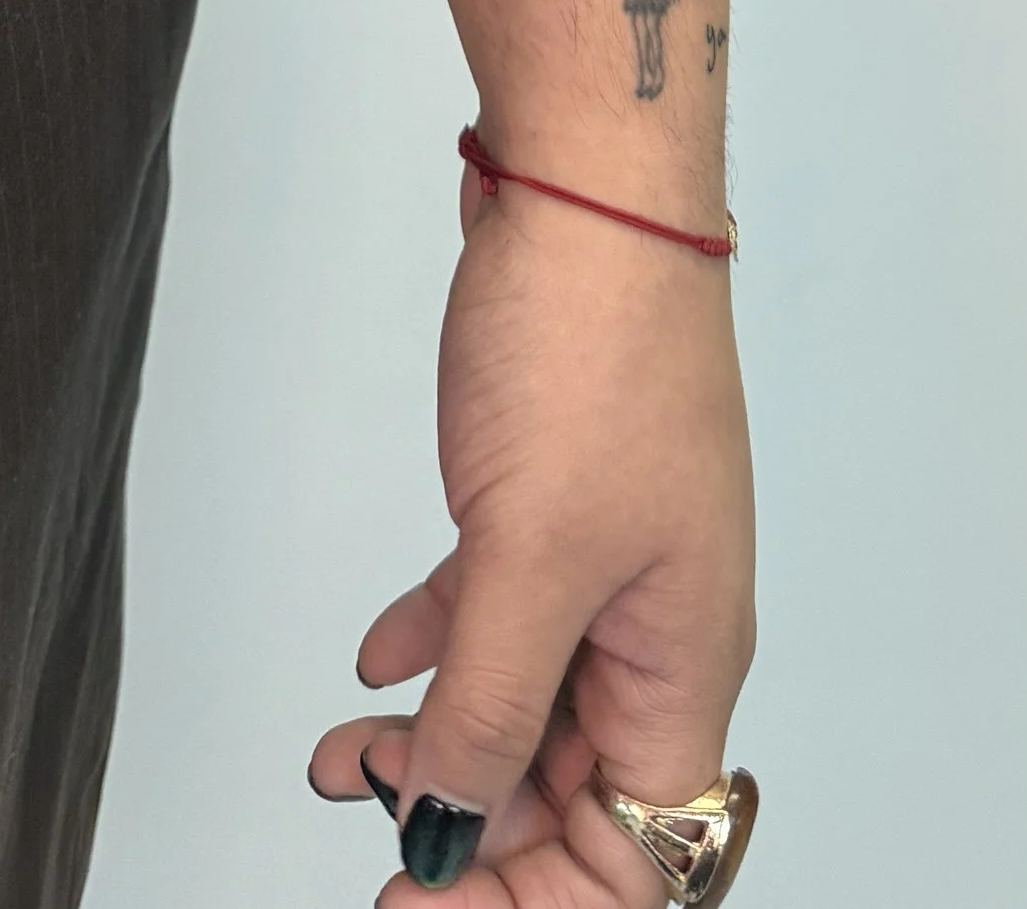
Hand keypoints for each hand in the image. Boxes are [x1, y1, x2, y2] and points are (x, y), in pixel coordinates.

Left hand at [309, 180, 754, 903]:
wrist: (587, 190)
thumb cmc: (594, 347)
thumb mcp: (527, 560)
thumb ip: (486, 710)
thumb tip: (451, 832)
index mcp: (683, 661)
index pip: (639, 856)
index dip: (534, 902)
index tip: (421, 899)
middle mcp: (659, 624)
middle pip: (576, 793)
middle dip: (470, 830)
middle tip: (368, 847)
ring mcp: (609, 556)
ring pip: (527, 702)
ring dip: (438, 744)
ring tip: (343, 759)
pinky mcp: (555, 495)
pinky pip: (500, 612)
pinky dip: (436, 648)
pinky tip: (375, 661)